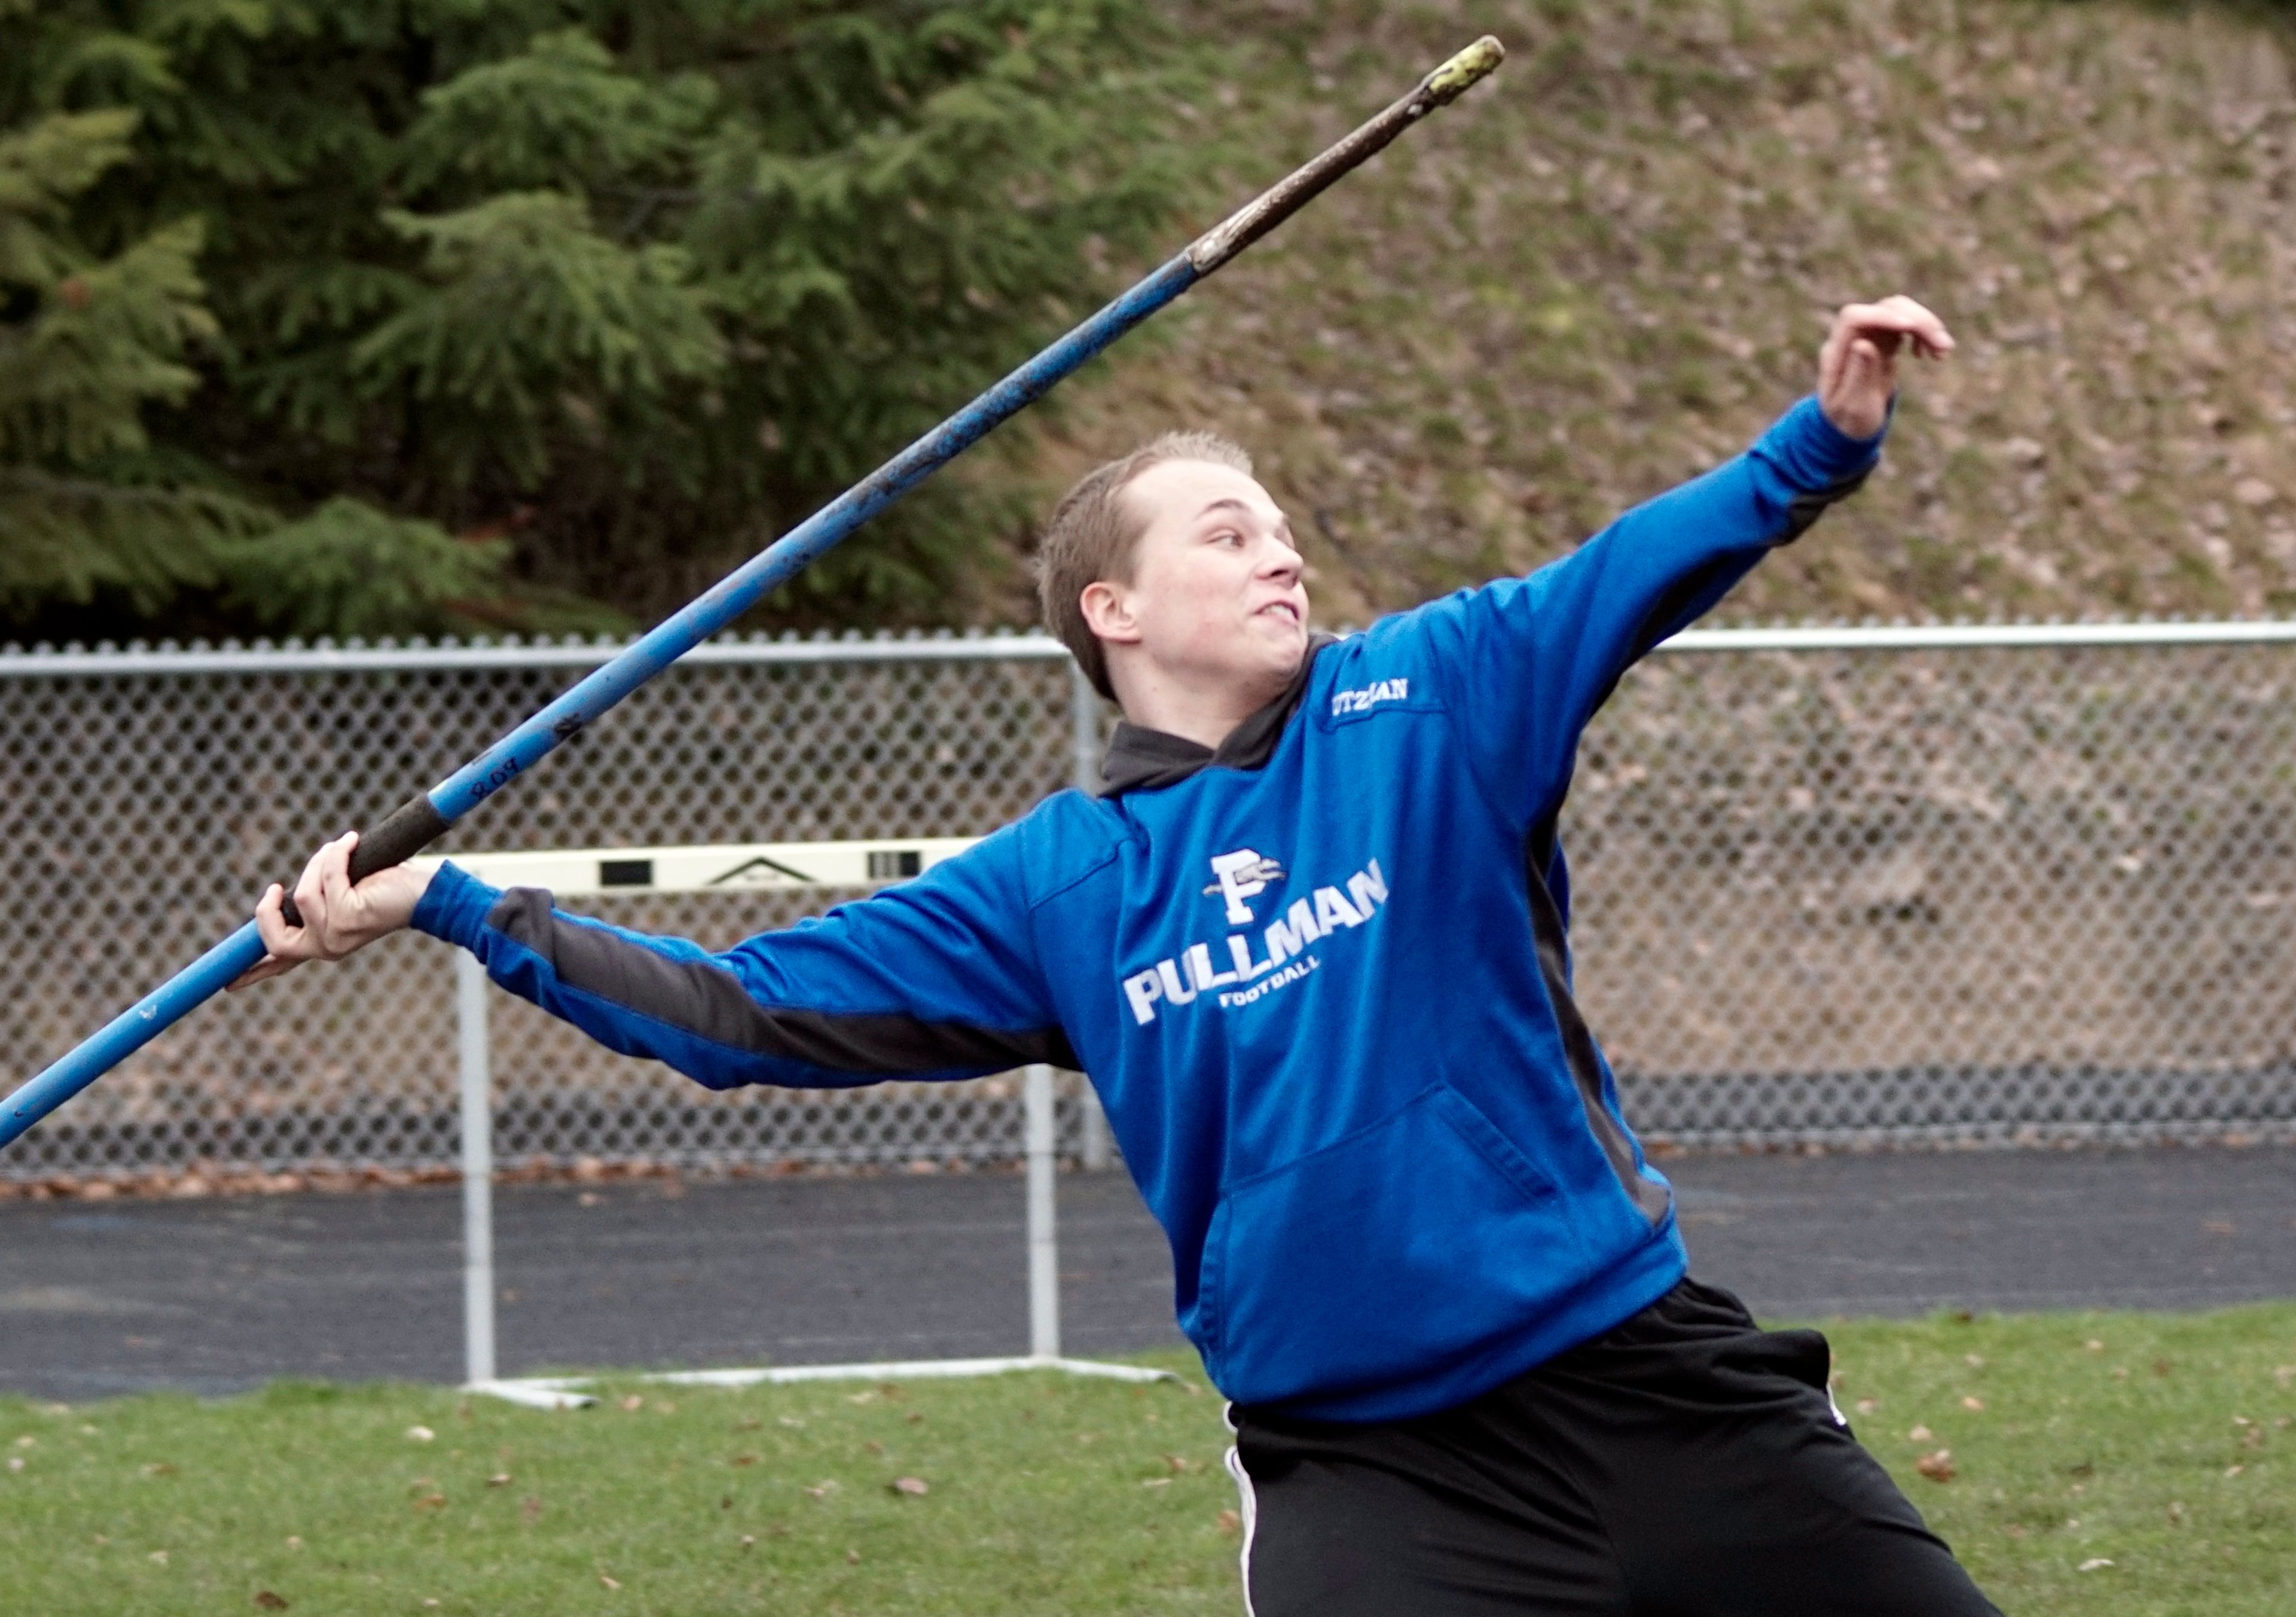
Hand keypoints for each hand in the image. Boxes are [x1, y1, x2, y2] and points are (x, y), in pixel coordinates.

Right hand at [230, 832, 434, 988]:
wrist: (427, 893)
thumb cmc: (386, 889)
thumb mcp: (341, 896)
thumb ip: (314, 901)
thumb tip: (285, 896)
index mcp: (323, 945)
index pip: (280, 962)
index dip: (251, 972)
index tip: (226, 984)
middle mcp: (328, 948)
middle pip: (274, 939)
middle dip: (267, 910)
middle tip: (277, 887)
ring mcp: (338, 936)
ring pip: (303, 895)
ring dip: (319, 864)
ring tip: (341, 850)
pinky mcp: (350, 917)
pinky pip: (327, 878)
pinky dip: (337, 855)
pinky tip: (352, 842)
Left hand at [1816, 295, 1953, 439]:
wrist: (1850, 426)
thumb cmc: (1848, 420)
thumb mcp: (1853, 406)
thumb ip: (1858, 375)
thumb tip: (1863, 344)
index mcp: (1835, 354)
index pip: (1854, 318)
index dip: (1882, 316)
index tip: (1910, 326)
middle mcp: (1851, 338)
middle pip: (1884, 309)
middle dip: (1917, 320)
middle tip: (1944, 346)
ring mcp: (1869, 336)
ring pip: (1900, 312)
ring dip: (1927, 325)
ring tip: (1945, 351)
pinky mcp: (1885, 340)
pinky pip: (1908, 325)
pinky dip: (1925, 334)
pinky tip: (1935, 355)